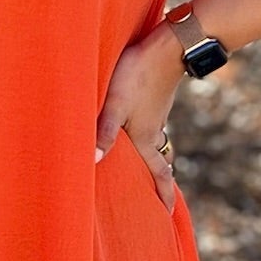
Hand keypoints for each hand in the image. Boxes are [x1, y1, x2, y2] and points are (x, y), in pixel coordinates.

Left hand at [93, 20, 186, 212]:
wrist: (168, 45)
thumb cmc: (137, 74)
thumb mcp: (115, 103)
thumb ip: (103, 131)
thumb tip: (92, 161)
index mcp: (146, 137)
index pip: (159, 174)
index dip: (162, 195)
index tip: (167, 215)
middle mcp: (155, 130)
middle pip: (159, 162)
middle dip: (159, 182)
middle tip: (158, 199)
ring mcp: (157, 114)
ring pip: (157, 144)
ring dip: (155, 160)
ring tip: (148, 171)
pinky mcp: (156, 100)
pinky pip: (154, 128)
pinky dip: (150, 139)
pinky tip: (139, 133)